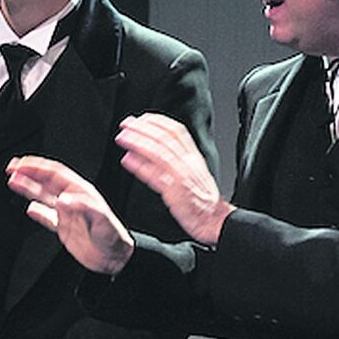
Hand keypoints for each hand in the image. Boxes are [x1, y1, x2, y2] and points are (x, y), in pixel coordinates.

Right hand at [6, 156, 135, 273]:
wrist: (115, 258)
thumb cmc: (114, 237)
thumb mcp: (102, 219)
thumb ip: (83, 207)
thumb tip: (63, 200)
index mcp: (81, 192)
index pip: (55, 174)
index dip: (38, 167)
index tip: (23, 164)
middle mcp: (72, 199)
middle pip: (46, 181)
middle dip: (29, 172)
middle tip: (12, 167)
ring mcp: (67, 213)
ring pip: (43, 196)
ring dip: (28, 187)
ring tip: (13, 180)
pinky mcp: (64, 228)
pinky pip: (47, 218)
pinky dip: (37, 212)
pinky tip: (29, 209)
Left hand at [114, 113, 233, 245]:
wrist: (216, 221)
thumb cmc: (204, 202)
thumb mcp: (195, 174)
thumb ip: (179, 161)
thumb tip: (158, 151)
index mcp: (194, 158)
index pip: (177, 131)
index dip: (159, 121)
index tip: (143, 118)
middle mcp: (188, 164)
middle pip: (164, 139)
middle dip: (143, 128)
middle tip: (126, 123)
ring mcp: (182, 177)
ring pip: (158, 152)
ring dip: (138, 142)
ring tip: (122, 137)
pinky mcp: (175, 192)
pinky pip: (154, 176)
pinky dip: (140, 166)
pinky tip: (127, 160)